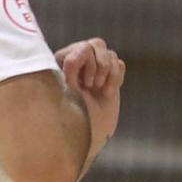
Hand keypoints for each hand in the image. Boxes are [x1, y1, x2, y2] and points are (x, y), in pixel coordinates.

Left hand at [57, 36, 124, 150]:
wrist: (87, 136)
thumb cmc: (70, 116)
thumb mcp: (66, 90)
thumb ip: (71, 67)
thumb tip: (75, 54)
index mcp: (61, 63)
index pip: (77, 49)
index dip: (79, 65)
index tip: (76, 86)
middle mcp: (78, 62)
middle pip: (95, 44)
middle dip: (97, 65)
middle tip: (91, 85)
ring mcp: (96, 69)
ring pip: (108, 53)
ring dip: (108, 72)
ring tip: (101, 90)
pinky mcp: (110, 77)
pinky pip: (119, 63)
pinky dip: (116, 77)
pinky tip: (108, 93)